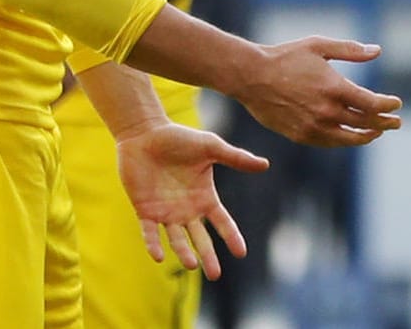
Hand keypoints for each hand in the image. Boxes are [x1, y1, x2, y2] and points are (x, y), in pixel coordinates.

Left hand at [116, 122, 269, 279]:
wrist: (146, 134)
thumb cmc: (180, 138)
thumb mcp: (212, 147)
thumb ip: (236, 158)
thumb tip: (265, 165)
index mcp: (205, 196)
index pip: (222, 221)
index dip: (231, 237)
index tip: (242, 253)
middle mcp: (187, 209)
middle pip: (200, 238)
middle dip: (208, 257)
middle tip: (215, 275)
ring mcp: (165, 211)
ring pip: (176, 239)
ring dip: (184, 253)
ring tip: (193, 265)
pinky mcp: (144, 210)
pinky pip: (149, 232)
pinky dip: (153, 245)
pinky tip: (159, 256)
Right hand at [239, 38, 403, 147]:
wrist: (251, 76)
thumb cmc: (286, 57)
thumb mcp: (320, 46)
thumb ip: (351, 50)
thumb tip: (377, 51)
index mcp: (334, 88)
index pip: (372, 104)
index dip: (388, 106)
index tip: (397, 104)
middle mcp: (326, 111)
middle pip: (364, 123)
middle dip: (384, 123)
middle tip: (396, 122)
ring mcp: (312, 126)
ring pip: (348, 138)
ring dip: (367, 136)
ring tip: (377, 132)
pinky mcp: (300, 135)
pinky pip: (329, 142)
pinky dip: (344, 140)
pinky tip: (350, 135)